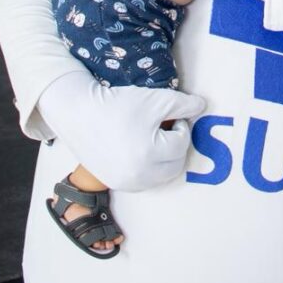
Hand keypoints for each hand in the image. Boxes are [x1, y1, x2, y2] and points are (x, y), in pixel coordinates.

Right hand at [38, 70, 205, 191]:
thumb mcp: (156, 99)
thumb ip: (183, 104)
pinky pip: (144, 181)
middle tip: (165, 127)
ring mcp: (126, 183)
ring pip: (161, 176)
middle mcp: (139, 175)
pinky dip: (149, 168)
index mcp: (150, 155)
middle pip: (175, 165)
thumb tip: (202, 107)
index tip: (169, 115)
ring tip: (152, 138)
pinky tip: (140, 149)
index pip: (182, 144)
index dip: (180, 125)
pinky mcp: (116, 183)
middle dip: (175, 145)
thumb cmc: (118, 104)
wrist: (79, 113)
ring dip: (164, 159)